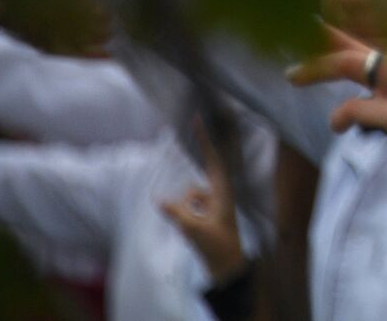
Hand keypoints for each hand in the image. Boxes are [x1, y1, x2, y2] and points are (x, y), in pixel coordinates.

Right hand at [159, 120, 246, 284]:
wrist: (227, 267)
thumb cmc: (216, 246)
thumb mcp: (195, 230)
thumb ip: (178, 213)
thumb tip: (159, 199)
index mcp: (223, 191)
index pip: (213, 158)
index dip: (204, 138)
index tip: (198, 119)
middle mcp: (220, 192)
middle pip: (204, 168)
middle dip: (196, 156)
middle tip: (188, 130)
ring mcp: (212, 202)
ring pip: (189, 194)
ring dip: (185, 207)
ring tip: (196, 228)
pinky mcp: (205, 212)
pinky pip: (187, 206)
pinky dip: (184, 214)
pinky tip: (191, 230)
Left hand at [287, 0, 386, 217]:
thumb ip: (380, 67)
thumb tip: (332, 51)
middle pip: (371, 23)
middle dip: (328, 15)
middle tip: (295, 8)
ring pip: (354, 63)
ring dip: (315, 68)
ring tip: (290, 76)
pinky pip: (357, 108)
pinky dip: (344, 117)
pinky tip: (342, 126)